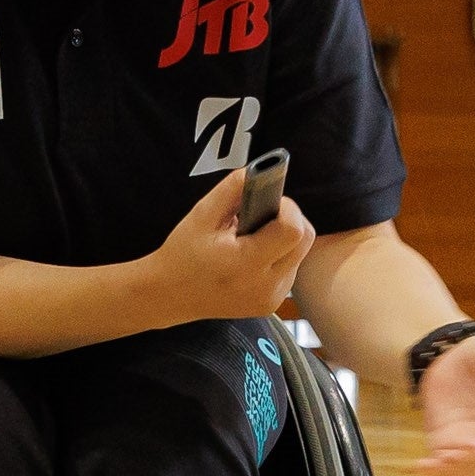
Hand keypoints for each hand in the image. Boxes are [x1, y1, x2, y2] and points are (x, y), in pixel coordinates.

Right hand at [148, 164, 314, 323]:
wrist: (169, 295)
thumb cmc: (182, 254)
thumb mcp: (202, 214)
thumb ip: (233, 188)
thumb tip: (261, 171)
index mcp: (246, 264)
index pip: (293, 230)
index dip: (286, 208)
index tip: (267, 202)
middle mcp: (265, 287)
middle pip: (304, 240)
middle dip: (289, 220)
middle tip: (261, 216)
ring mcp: (271, 299)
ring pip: (300, 254)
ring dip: (285, 239)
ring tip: (253, 238)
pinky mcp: (272, 304)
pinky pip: (290, 270)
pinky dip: (279, 256)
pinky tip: (253, 255)